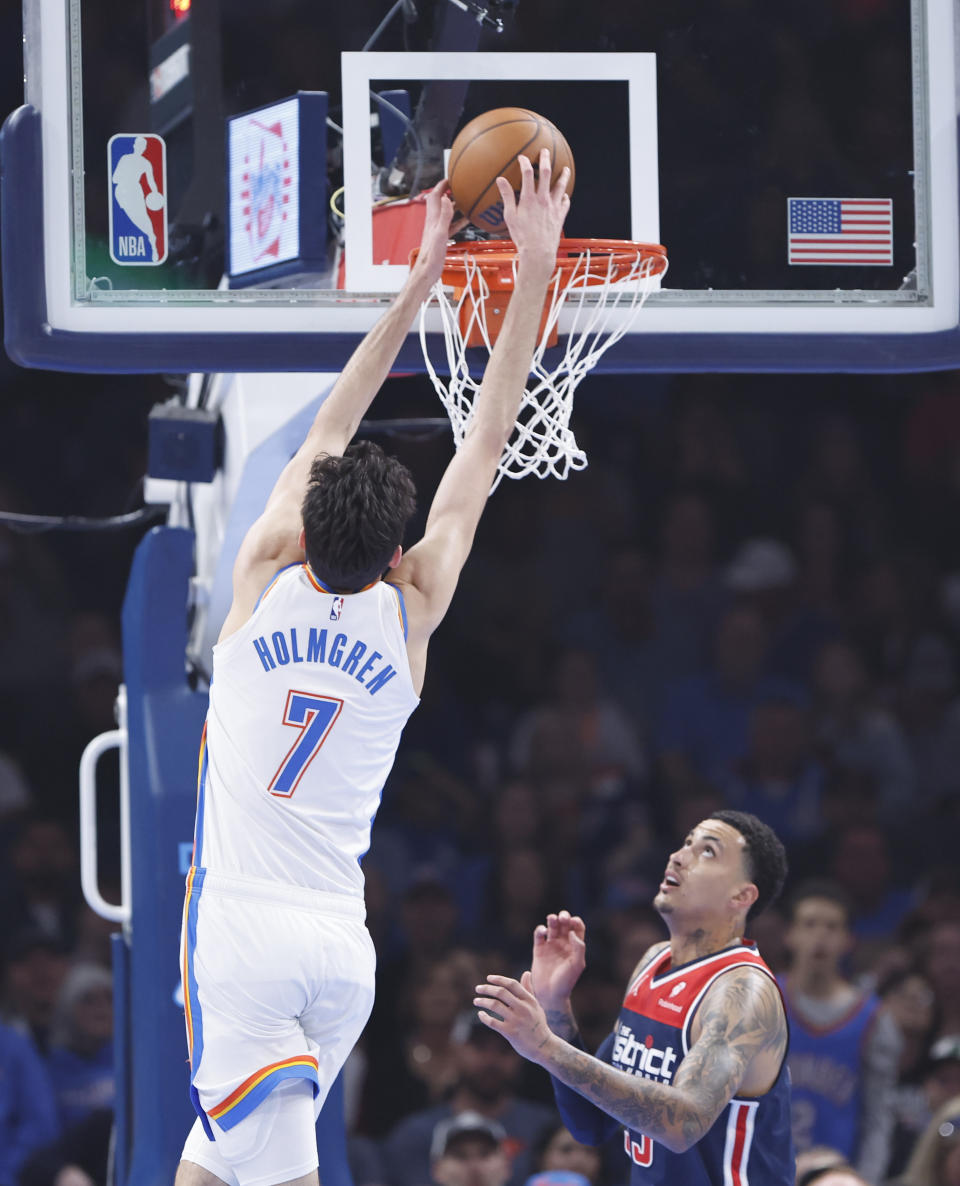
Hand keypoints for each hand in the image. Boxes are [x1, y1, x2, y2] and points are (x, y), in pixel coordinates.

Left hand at [410, 179, 462, 288]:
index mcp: (433, 218)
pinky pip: (451, 225)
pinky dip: (458, 220)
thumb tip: (447, 198)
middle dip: (449, 191)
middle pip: (440, 201)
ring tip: (466, 200)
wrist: (427, 271)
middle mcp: (434, 222)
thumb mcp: (441, 234)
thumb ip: (444, 216)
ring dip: (455, 205)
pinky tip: (467, 220)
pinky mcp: (441, 238)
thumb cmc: (432, 256)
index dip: (442, 185)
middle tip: (460, 186)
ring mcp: (437, 229)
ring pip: (447, 212)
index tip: (451, 177)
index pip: (435, 195)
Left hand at [474, 971, 556, 1063]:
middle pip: (501, 992)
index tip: (488, 978)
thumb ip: (529, 990)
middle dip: (487, 989)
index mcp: (529, 1000)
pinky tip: (480, 1014)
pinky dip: (484, 1017)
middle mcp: (523, 1008)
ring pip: (495, 1005)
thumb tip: (526, 973)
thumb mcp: (536, 1006)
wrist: (544, 1047)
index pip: (512, 984)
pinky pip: (493, 1022)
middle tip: (478, 988)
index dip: (499, 979)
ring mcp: (516, 1020)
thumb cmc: (538, 1024)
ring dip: (482, 1001)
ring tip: (476, 1001)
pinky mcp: (510, 1032)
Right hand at [496, 149, 569, 274]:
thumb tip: (500, 180)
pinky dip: (565, 197)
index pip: (527, 173)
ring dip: (563, 176)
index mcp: (529, 199)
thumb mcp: (510, 217)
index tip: (522, 157)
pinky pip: (565, 204)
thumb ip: (507, 197)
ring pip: (561, 186)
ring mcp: (554, 207)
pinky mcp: (560, 216)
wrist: (539, 253)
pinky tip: (565, 196)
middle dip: (546, 159)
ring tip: (565, 169)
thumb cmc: (522, 237)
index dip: (524, 162)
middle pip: (546, 173)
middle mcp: (543, 200)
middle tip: (545, 151)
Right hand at [530, 910, 586, 1012]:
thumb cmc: (566, 982)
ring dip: (552, 920)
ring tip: (552, 919)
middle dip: (564, 917)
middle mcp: (563, 944)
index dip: (575, 921)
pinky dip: (540, 930)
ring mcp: (551, 946)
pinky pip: (539, 935)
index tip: (572, 922)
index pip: (577, 928)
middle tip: (562, 918)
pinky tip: (543, 931)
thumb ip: (578, 948)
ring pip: (552, 927)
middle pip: (564, 924)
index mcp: (574, 947)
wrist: (551, 995)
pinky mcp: (539, 949)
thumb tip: (572, 932)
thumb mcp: (577, 965)